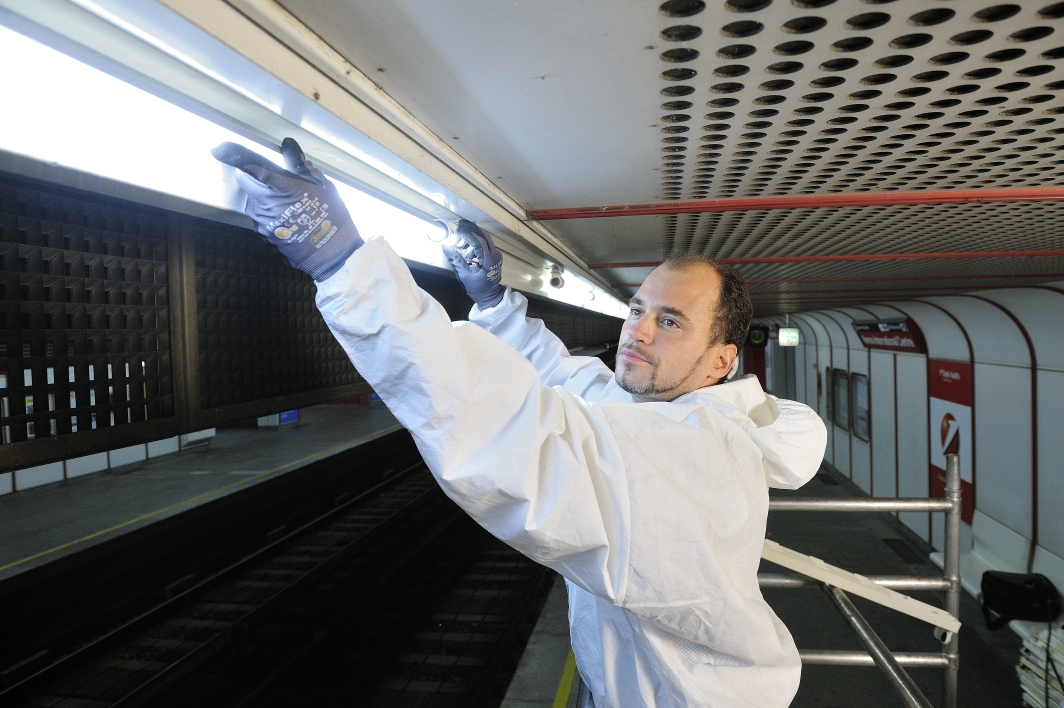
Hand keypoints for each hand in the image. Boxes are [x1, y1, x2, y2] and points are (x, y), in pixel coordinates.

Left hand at [212, 138, 363, 280]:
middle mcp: (265, 207)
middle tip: (279, 188)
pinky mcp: (266, 239)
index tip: (222, 151)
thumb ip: (305, 169)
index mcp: (280, 189)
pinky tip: (290, 224)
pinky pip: (263, 223)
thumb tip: (293, 151)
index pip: (253, 171)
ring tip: (289, 209)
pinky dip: (272, 220)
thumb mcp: (324, 187)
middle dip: (259, 185)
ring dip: (265, 204)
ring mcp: (264, 225)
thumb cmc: (332, 219)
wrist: (333, 254)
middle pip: (250, 189)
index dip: (240, 161)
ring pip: (256, 207)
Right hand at [443, 220, 503, 309]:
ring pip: (487, 239)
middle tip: (461, 225)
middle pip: (484, 235)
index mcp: (488, 259)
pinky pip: (488, 245)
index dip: (467, 233)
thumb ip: (456, 259)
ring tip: (463, 233)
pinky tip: (470, 243)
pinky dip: (479, 241)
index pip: (478, 240)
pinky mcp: (496, 257)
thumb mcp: (464, 275)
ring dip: (476, 235)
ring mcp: (497, 255)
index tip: (458, 229)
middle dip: (473, 229)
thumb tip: (446, 246)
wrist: (489, 296)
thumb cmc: (476, 287)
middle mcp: (495, 254)